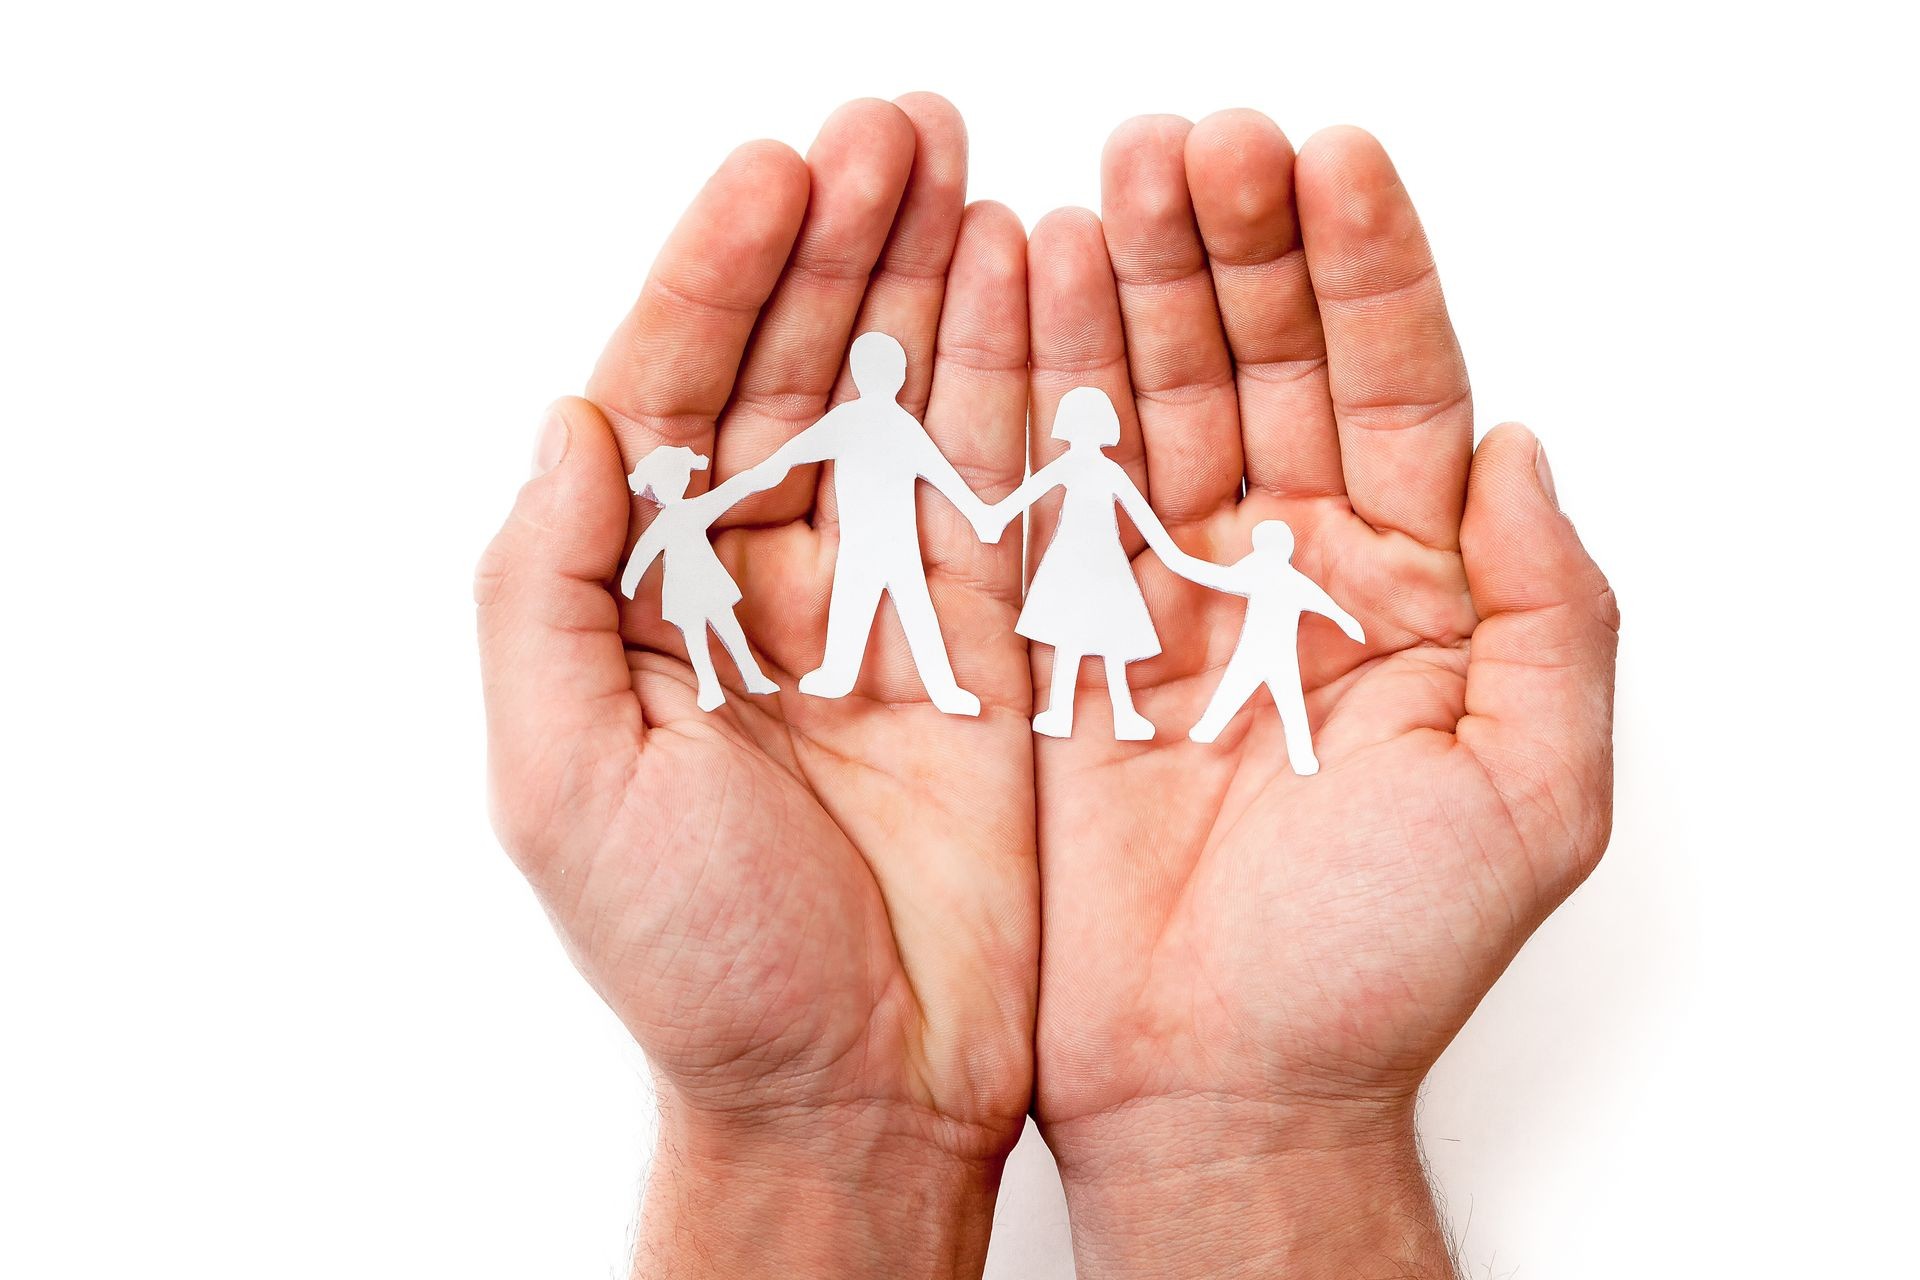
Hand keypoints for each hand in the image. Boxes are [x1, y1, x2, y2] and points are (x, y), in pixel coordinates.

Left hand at [477, 96, 1035, 1278]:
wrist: (855, 1086)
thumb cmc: (698, 961)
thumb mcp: (568, 784)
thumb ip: (547, 596)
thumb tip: (570, 424)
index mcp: (643, 600)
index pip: (669, 396)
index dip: (714, 279)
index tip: (773, 177)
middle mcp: (756, 581)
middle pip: (786, 368)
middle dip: (833, 244)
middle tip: (892, 130)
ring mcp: (876, 601)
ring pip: (894, 402)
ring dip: (921, 280)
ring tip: (957, 164)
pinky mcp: (986, 639)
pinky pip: (996, 484)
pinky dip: (1012, 383)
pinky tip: (1023, 284)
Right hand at [1026, 113, 1616, 1276]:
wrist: (1217, 1083)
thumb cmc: (1374, 964)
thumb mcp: (1528, 794)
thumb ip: (1552, 612)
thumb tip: (1523, 446)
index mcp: (1412, 585)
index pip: (1398, 384)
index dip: (1369, 269)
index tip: (1330, 160)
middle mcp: (1291, 562)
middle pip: (1269, 360)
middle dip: (1237, 244)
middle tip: (1196, 143)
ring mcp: (1172, 587)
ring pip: (1157, 395)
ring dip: (1136, 281)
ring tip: (1111, 175)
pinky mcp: (1066, 630)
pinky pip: (1055, 481)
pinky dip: (1042, 381)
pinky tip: (1032, 284)